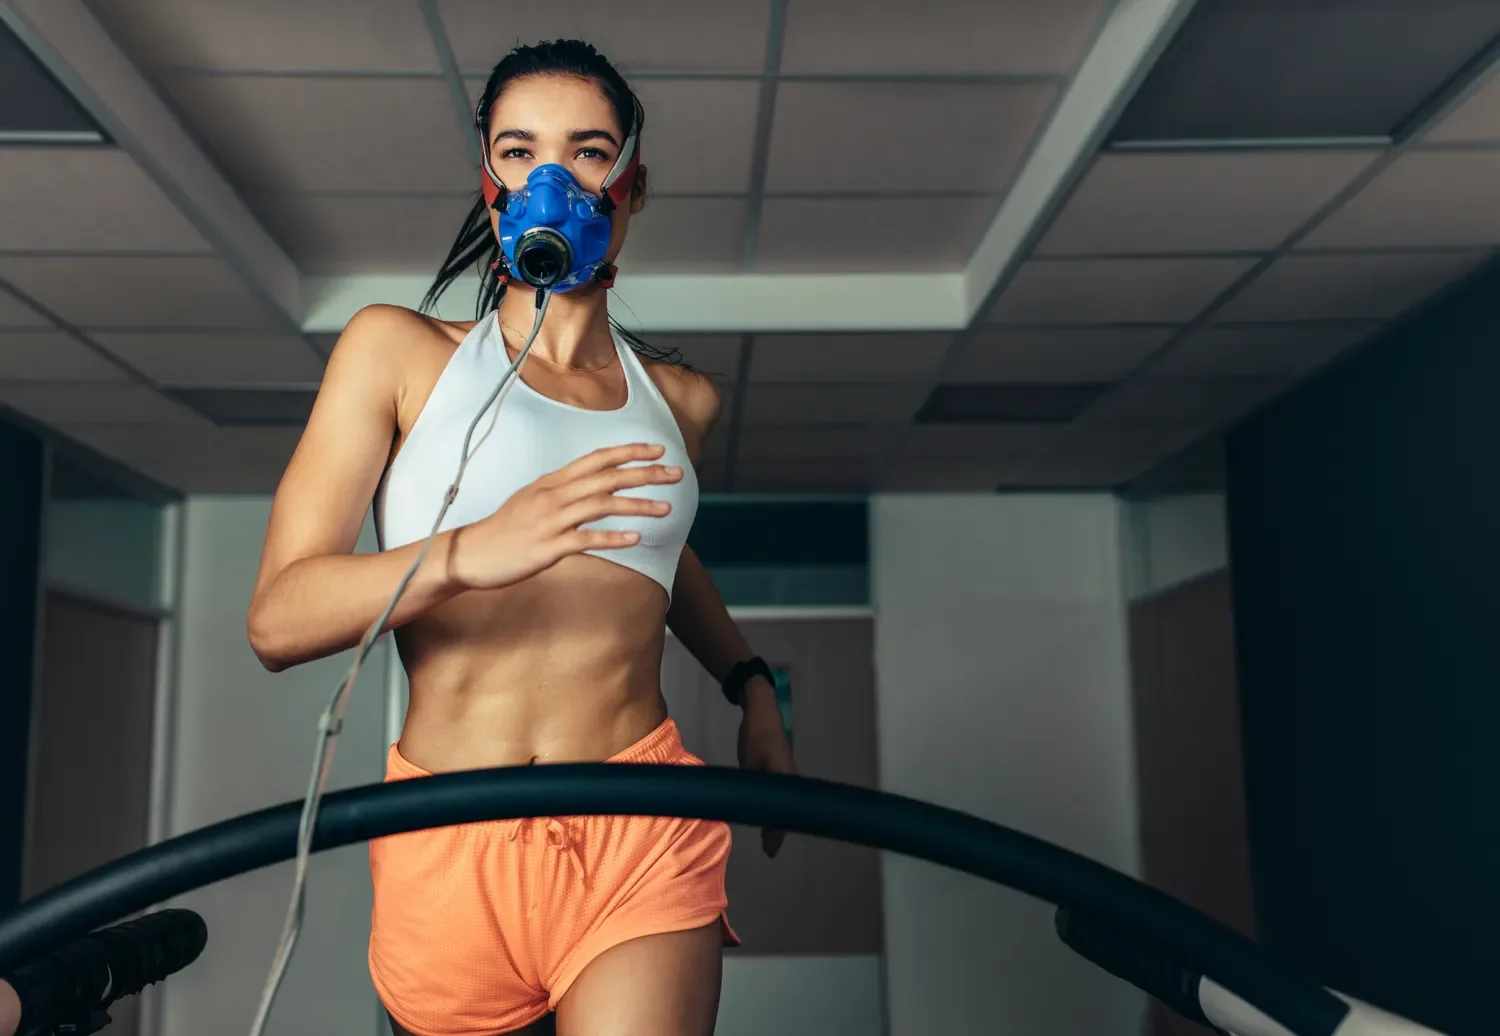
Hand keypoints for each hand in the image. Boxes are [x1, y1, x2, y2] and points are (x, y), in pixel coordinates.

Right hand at [448, 443, 681, 590]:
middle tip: (677, 474)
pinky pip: (585, 539)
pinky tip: (636, 539)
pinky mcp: (547, 547)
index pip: (597, 459)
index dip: (629, 452)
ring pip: (601, 505)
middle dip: (645, 474)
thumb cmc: (505, 530)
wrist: (468, 553)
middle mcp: (553, 495)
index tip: (659, 450)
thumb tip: (591, 485)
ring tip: (667, 508)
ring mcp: (550, 521)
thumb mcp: (532, 499)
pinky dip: (612, 537)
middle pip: (606, 478)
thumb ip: (562, 490)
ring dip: (637, 505)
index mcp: (551, 482)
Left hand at [736, 677, 796, 857]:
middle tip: (768, 851)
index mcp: (787, 778)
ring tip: (766, 841)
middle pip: (788, 811)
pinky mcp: (779, 768)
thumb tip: (745, 809)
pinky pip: (780, 794)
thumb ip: (751, 785)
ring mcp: (787, 773)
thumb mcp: (750, 761)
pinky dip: (773, 808)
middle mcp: (791, 779)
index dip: (778, 833)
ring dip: (776, 821)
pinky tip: (762, 815)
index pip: (785, 813)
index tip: (770, 850)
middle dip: (778, 832)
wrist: (762, 711)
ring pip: (785, 804)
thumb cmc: (756, 734)